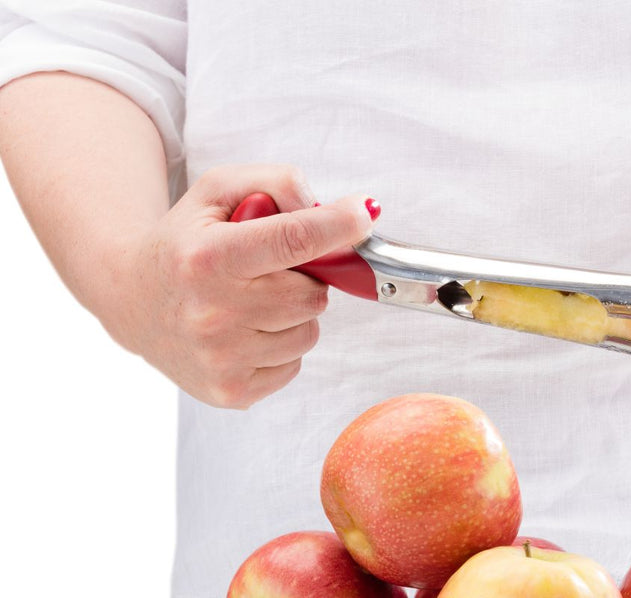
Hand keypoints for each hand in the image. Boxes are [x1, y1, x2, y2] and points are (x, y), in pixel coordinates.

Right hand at [98, 164, 375, 408]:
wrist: (131, 300)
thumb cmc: (185, 240)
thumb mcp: (219, 191)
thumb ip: (278, 183)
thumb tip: (329, 209)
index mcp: (208, 258)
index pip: (293, 240)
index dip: (338, 225)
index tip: (364, 213)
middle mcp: (211, 313)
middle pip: (312, 294)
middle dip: (306, 278)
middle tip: (270, 270)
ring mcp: (221, 359)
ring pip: (309, 332)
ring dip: (294, 314)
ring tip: (252, 300)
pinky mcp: (232, 392)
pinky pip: (295, 364)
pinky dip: (281, 344)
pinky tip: (245, 330)